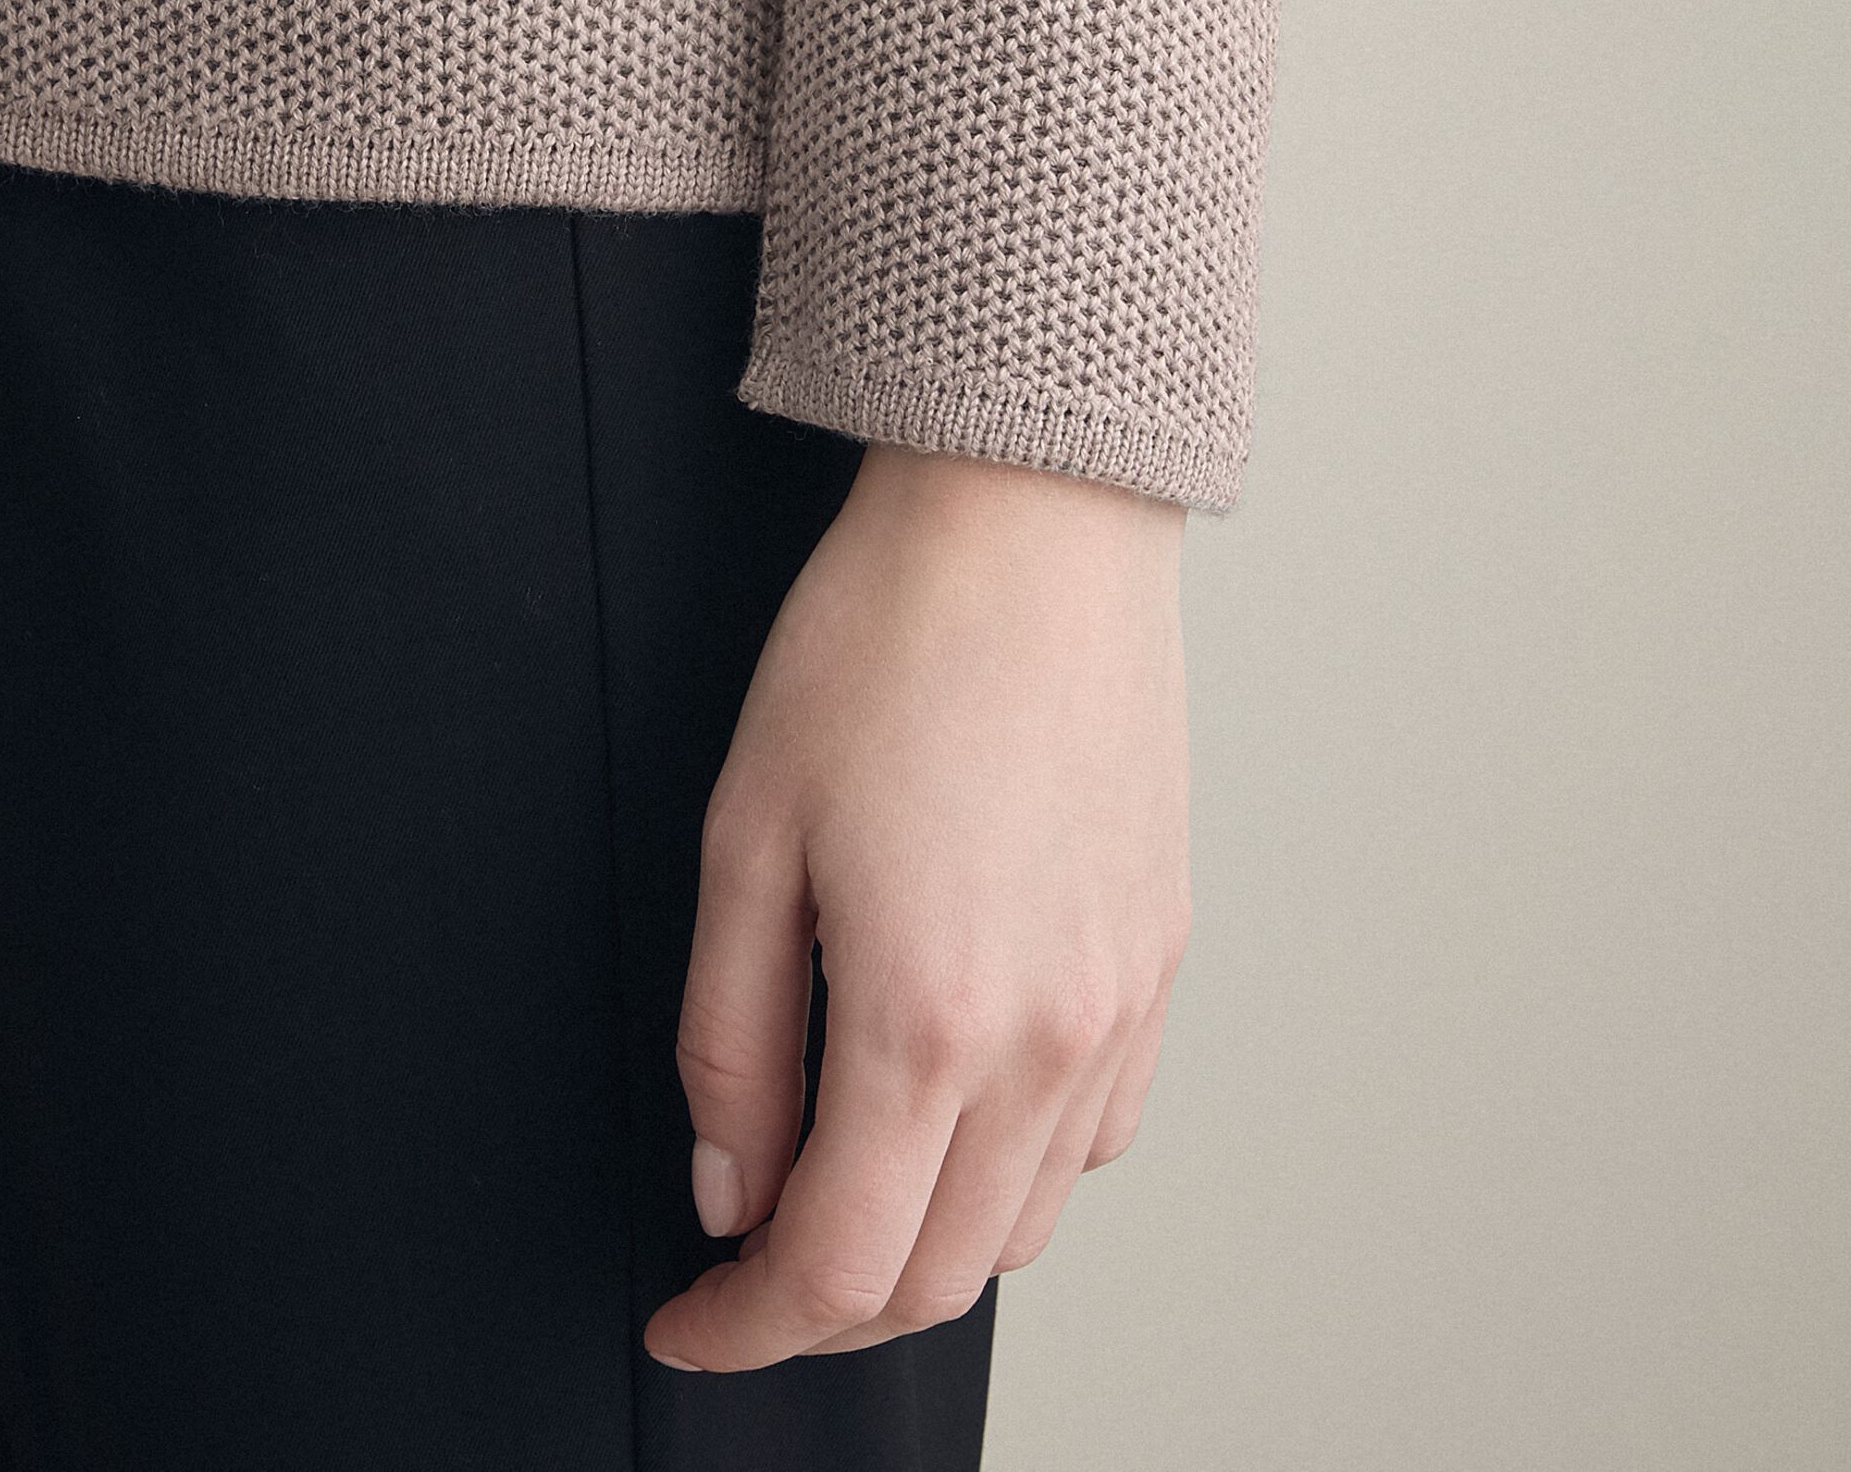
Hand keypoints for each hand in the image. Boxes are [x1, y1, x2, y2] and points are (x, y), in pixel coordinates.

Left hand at [642, 437, 1190, 1372]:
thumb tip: (728, 1186)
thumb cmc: (884, 643)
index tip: (689, 1320)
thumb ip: (729, 1041)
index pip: (839, 1270)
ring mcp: (1123, 1002)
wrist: (1028, 523)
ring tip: (839, 1181)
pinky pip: (1097, 1134)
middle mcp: (1049, 1036)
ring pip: (1028, 1222)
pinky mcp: (1161, 957)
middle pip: (941, 1277)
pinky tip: (952, 1104)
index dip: (745, 1328)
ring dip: (924, 1243)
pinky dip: (1014, 1169)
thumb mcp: (746, 837)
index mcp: (927, 1016)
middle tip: (746, 1258)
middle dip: (826, 1305)